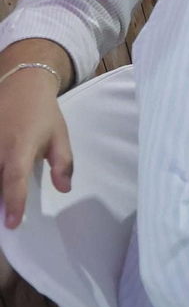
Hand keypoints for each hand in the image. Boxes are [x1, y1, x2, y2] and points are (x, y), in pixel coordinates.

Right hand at [0, 61, 71, 228]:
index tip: (13, 223)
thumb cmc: (43, 114)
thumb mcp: (60, 135)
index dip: (14, 201)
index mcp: (20, 147)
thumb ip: (63, 163)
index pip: (14, 178)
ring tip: (1, 208)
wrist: (21, 84)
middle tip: (1, 223)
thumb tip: (64, 189)